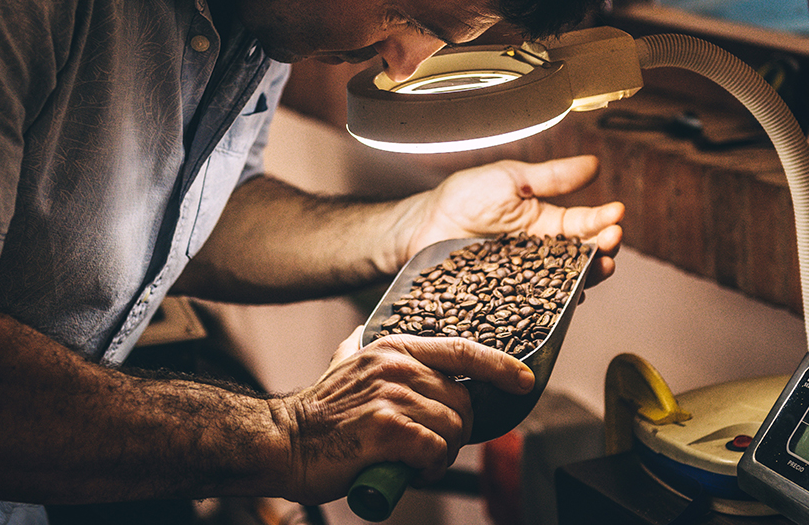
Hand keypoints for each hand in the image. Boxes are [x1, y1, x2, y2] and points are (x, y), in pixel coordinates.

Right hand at [273, 326, 533, 504]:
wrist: (284, 442)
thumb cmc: (319, 415)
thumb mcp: (346, 365)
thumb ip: (368, 352)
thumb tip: (376, 341)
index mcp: (393, 348)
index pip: (462, 350)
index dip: (500, 365)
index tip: (524, 380)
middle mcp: (396, 366)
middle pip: (463, 400)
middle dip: (457, 430)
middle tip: (430, 446)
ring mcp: (392, 396)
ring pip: (452, 428)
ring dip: (442, 452)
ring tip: (414, 458)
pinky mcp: (387, 428)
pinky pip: (435, 450)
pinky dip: (429, 466)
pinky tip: (407, 467)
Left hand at [400, 155, 622, 285]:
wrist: (423, 224)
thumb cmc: (464, 198)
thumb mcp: (511, 179)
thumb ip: (553, 177)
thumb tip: (594, 164)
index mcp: (547, 224)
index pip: (584, 224)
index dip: (603, 219)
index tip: (616, 213)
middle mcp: (542, 255)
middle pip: (583, 259)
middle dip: (603, 250)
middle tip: (611, 242)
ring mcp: (527, 280)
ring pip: (566, 284)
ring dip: (588, 278)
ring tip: (600, 268)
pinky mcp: (508, 299)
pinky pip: (536, 306)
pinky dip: (554, 304)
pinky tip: (567, 299)